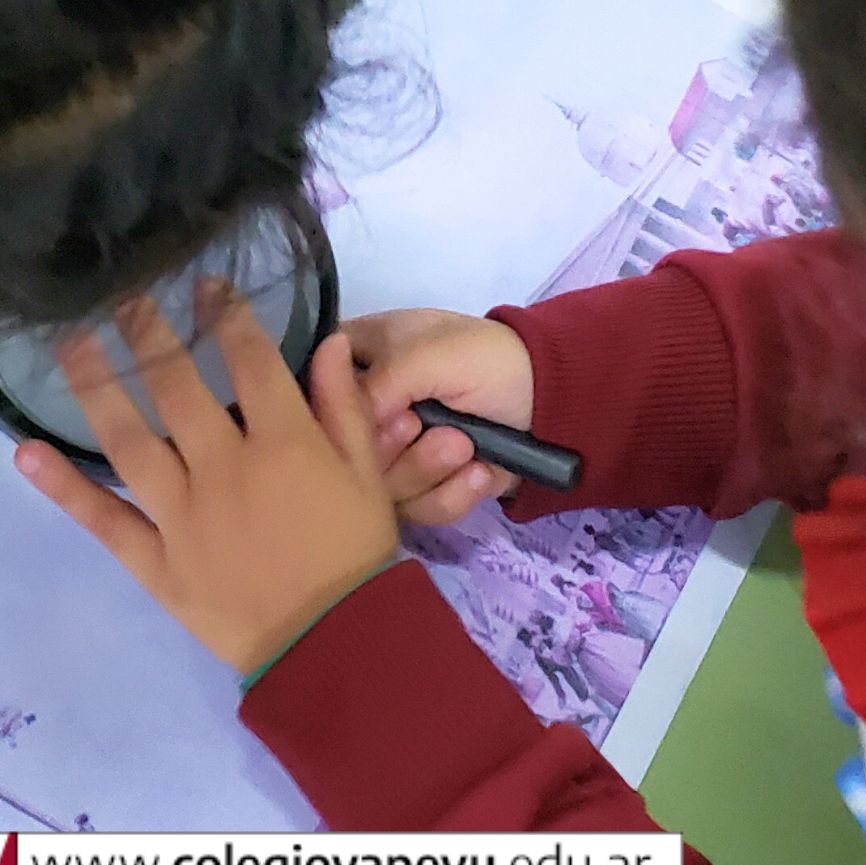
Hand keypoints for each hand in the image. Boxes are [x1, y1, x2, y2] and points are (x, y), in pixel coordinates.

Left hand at [15, 293, 397, 675]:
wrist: (336, 648)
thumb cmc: (355, 554)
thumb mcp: (367, 474)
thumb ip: (344, 405)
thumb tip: (330, 337)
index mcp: (284, 443)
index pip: (248, 359)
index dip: (225, 314)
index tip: (204, 283)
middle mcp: (225, 470)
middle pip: (177, 387)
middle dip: (149, 333)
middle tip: (123, 295)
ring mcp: (183, 517)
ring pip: (129, 442)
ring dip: (95, 387)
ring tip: (68, 342)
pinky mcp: (155, 562)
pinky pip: (104, 520)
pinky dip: (63, 488)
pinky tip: (25, 453)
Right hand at [349, 309, 535, 525]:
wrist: (553, 403)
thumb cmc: (488, 359)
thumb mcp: (433, 352)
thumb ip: (381, 381)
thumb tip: (347, 426)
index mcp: (362, 358)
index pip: (311, 388)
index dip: (331, 411)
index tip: (368, 410)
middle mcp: (370, 408)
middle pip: (342, 450)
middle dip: (388, 447)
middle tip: (420, 426)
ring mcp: (396, 453)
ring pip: (379, 488)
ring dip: (425, 469)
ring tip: (463, 446)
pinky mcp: (426, 489)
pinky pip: (419, 511)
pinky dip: (452, 496)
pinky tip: (479, 473)